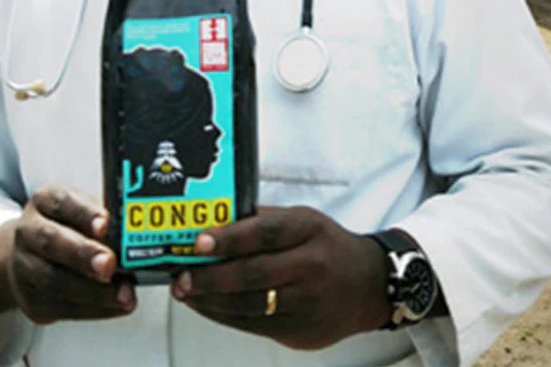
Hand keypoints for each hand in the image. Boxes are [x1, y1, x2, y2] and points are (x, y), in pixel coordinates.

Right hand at [0, 186, 136, 323]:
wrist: (26, 256)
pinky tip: (114, 305)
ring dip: (92, 290)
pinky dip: (92, 308)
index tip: (106, 224)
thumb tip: (135, 229)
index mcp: (44, 201)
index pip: (62, 202)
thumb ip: (104, 217)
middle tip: (110, 264)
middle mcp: (28, 232)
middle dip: (83, 254)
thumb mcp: (83, 210)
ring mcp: (23, 267)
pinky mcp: (30, 300)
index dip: (85, 213)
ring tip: (123, 293)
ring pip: (53, 280)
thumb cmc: (66, 227)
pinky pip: (60, 307)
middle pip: (51, 241)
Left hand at [170, 206, 390, 349]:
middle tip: (182, 276)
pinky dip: (225, 317)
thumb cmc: (328, 246)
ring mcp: (308, 303)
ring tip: (187, 292)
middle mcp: (311, 266)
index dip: (229, 238)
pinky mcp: (302, 332)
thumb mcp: (303, 219)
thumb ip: (263, 219)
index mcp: (309, 230)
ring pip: (250, 305)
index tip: (199, 241)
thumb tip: (215, 221)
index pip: (264, 233)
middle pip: (254, 274)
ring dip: (211, 301)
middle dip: (211, 277)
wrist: (369, 285)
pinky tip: (208, 307)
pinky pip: (255, 326)